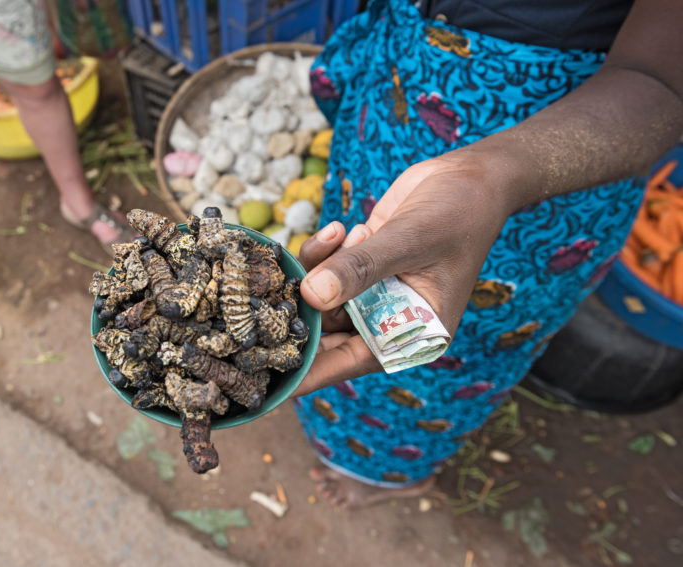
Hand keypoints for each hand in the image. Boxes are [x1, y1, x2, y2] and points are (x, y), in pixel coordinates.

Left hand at [292, 150, 514, 396]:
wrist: (471, 178)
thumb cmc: (459, 214)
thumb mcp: (411, 242)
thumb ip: (361, 269)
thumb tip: (311, 295)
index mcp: (411, 333)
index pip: (349, 362)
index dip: (306, 371)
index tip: (263, 378)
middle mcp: (388, 320)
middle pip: (327, 332)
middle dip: (300, 311)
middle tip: (268, 293)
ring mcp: (372, 293)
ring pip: (320, 298)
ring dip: (314, 271)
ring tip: (335, 240)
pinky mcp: (360, 267)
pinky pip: (324, 270)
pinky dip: (323, 251)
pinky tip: (341, 229)